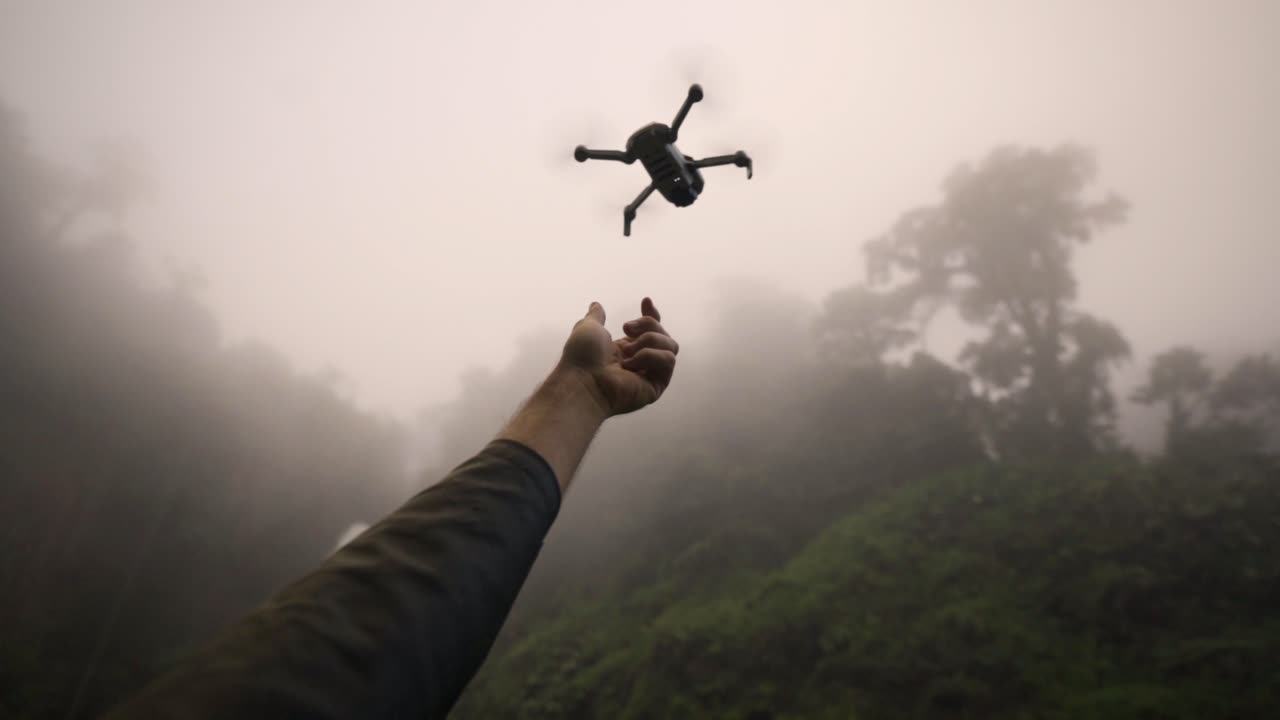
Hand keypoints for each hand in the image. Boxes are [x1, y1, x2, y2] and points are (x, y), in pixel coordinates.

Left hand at [558, 297, 678, 416]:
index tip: (645, 301)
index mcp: (627, 350)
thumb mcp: (588, 328)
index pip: (652, 331)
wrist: (583, 381)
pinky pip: (668, 361)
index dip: (652, 315)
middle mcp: (641, 362)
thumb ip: (595, 317)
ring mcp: (650, 375)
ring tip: (627, 352)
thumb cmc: (581, 358)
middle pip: (664, 335)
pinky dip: (650, 357)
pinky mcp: (656, 386)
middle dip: (648, 325)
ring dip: (648, 341)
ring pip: (670, 346)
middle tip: (626, 329)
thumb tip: (596, 305)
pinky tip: (631, 365)